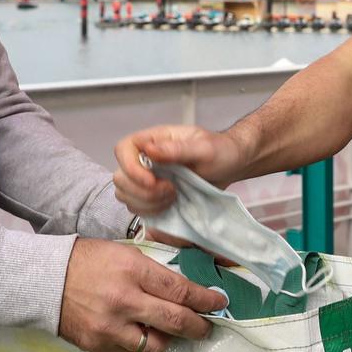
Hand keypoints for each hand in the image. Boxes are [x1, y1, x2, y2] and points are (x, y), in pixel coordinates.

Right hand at [57, 237, 228, 351]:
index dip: (205, 300)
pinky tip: (136, 332)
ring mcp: (110, 327)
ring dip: (167, 340)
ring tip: (165, 332)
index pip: (180, 290)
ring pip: (155, 346)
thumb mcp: (125, 254)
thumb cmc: (89, 262)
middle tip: (206, 327)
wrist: (45, 280)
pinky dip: (139, 344)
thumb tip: (185, 291)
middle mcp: (124, 300)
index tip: (219, 303)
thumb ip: (154, 273)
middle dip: (198, 326)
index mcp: (133, 271)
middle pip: (175, 321)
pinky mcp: (99, 345)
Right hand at [113, 124, 249, 216]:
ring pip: (125, 195)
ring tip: (173, 197)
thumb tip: (149, 149)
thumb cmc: (220, 151)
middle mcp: (145, 159)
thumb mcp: (204, 148)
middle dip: (143, 191)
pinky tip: (170, 206)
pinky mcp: (152, 196)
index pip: (123, 149)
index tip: (153, 181)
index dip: (130, 167)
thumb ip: (177, 149)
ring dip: (147, 203)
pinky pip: (137, 208)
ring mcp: (147, 179)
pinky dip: (150, 211)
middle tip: (171, 191)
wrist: (231, 166)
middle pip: (120, 177)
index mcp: (153, 140)